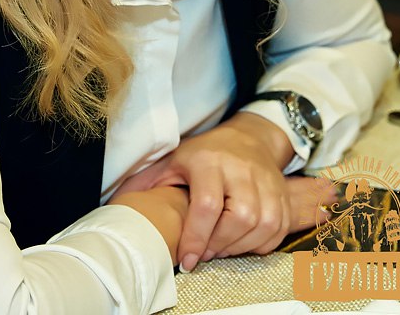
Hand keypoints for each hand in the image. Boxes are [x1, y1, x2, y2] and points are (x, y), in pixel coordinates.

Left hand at [112, 113, 318, 270]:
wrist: (250, 139)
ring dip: (238, 247)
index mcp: (210, 161)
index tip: (186, 260)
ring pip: (262, 226)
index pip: (207, 205)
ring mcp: (267, 182)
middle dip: (218, 246)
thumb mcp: (174, 160)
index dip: (196, 237)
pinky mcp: (282, 196)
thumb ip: (148, 181)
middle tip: (202, 253)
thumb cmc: (206, 153)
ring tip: (218, 248)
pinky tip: (240, 241)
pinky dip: (259, 244)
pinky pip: (277, 231)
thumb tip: (117, 202)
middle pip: (239, 218)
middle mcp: (242, 170)